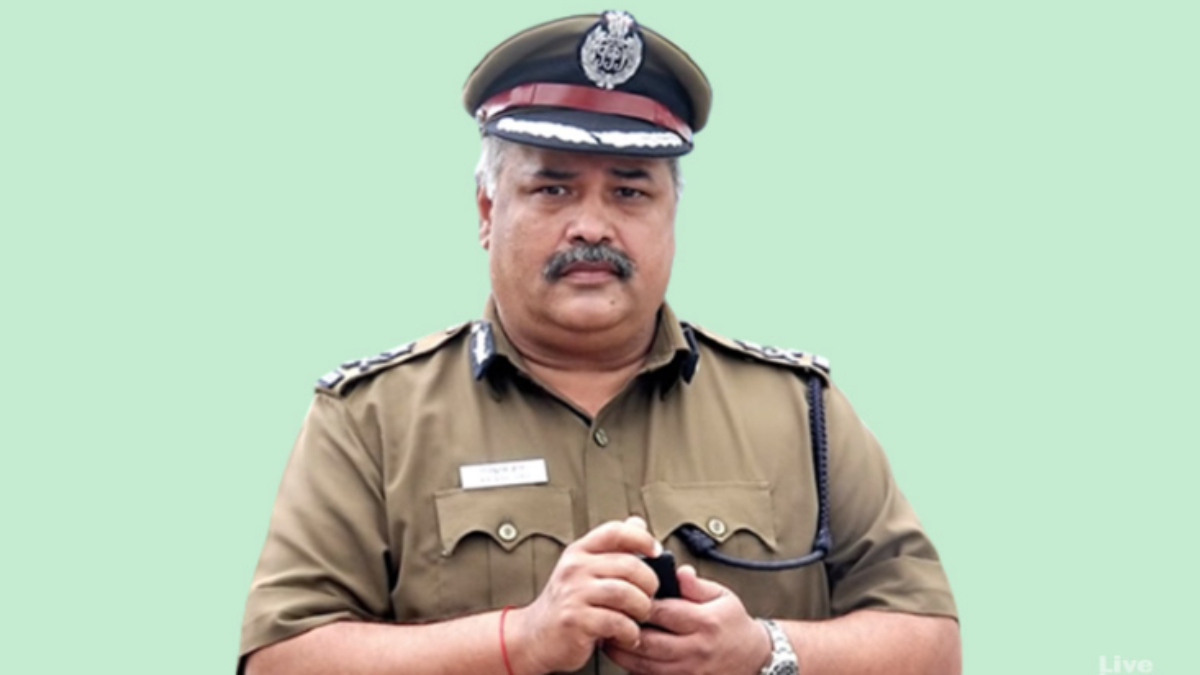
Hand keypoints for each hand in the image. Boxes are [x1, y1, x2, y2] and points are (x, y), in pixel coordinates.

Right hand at [507, 517, 660, 673]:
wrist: (534, 636)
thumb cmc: (566, 604)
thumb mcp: (584, 570)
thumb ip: (611, 549)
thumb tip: (638, 522)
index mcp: (579, 552)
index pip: (615, 532)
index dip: (642, 538)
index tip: (656, 551)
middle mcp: (575, 568)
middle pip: (629, 565)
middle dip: (649, 584)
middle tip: (649, 596)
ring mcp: (573, 594)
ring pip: (626, 594)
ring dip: (642, 608)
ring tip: (639, 616)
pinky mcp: (575, 621)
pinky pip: (617, 622)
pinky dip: (630, 632)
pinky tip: (627, 635)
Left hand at [604, 565, 771, 674]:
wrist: (753, 658)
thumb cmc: (733, 624)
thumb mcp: (722, 595)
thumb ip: (695, 585)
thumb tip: (678, 572)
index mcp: (705, 622)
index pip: (662, 612)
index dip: (638, 604)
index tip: (623, 595)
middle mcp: (696, 649)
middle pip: (648, 642)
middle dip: (623, 630)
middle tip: (607, 617)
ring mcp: (689, 671)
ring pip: (644, 665)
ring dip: (621, 653)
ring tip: (608, 637)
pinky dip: (634, 669)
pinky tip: (625, 657)